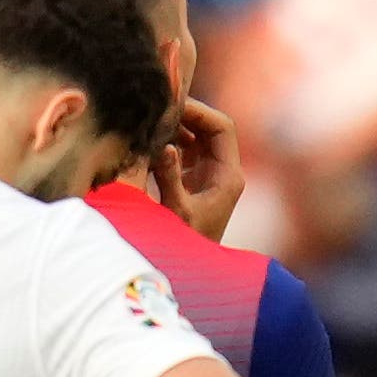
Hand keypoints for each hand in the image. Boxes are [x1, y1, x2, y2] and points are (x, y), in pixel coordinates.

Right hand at [156, 95, 248, 244]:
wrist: (190, 270)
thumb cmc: (185, 245)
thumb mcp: (176, 211)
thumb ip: (169, 178)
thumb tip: (164, 147)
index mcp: (228, 176)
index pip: (223, 127)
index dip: (200, 112)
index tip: (173, 106)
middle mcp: (223, 172)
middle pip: (210, 128)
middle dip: (185, 116)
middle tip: (157, 109)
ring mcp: (209, 175)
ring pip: (196, 137)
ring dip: (175, 128)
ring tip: (150, 123)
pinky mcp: (194, 181)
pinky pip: (185, 150)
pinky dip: (168, 142)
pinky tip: (148, 142)